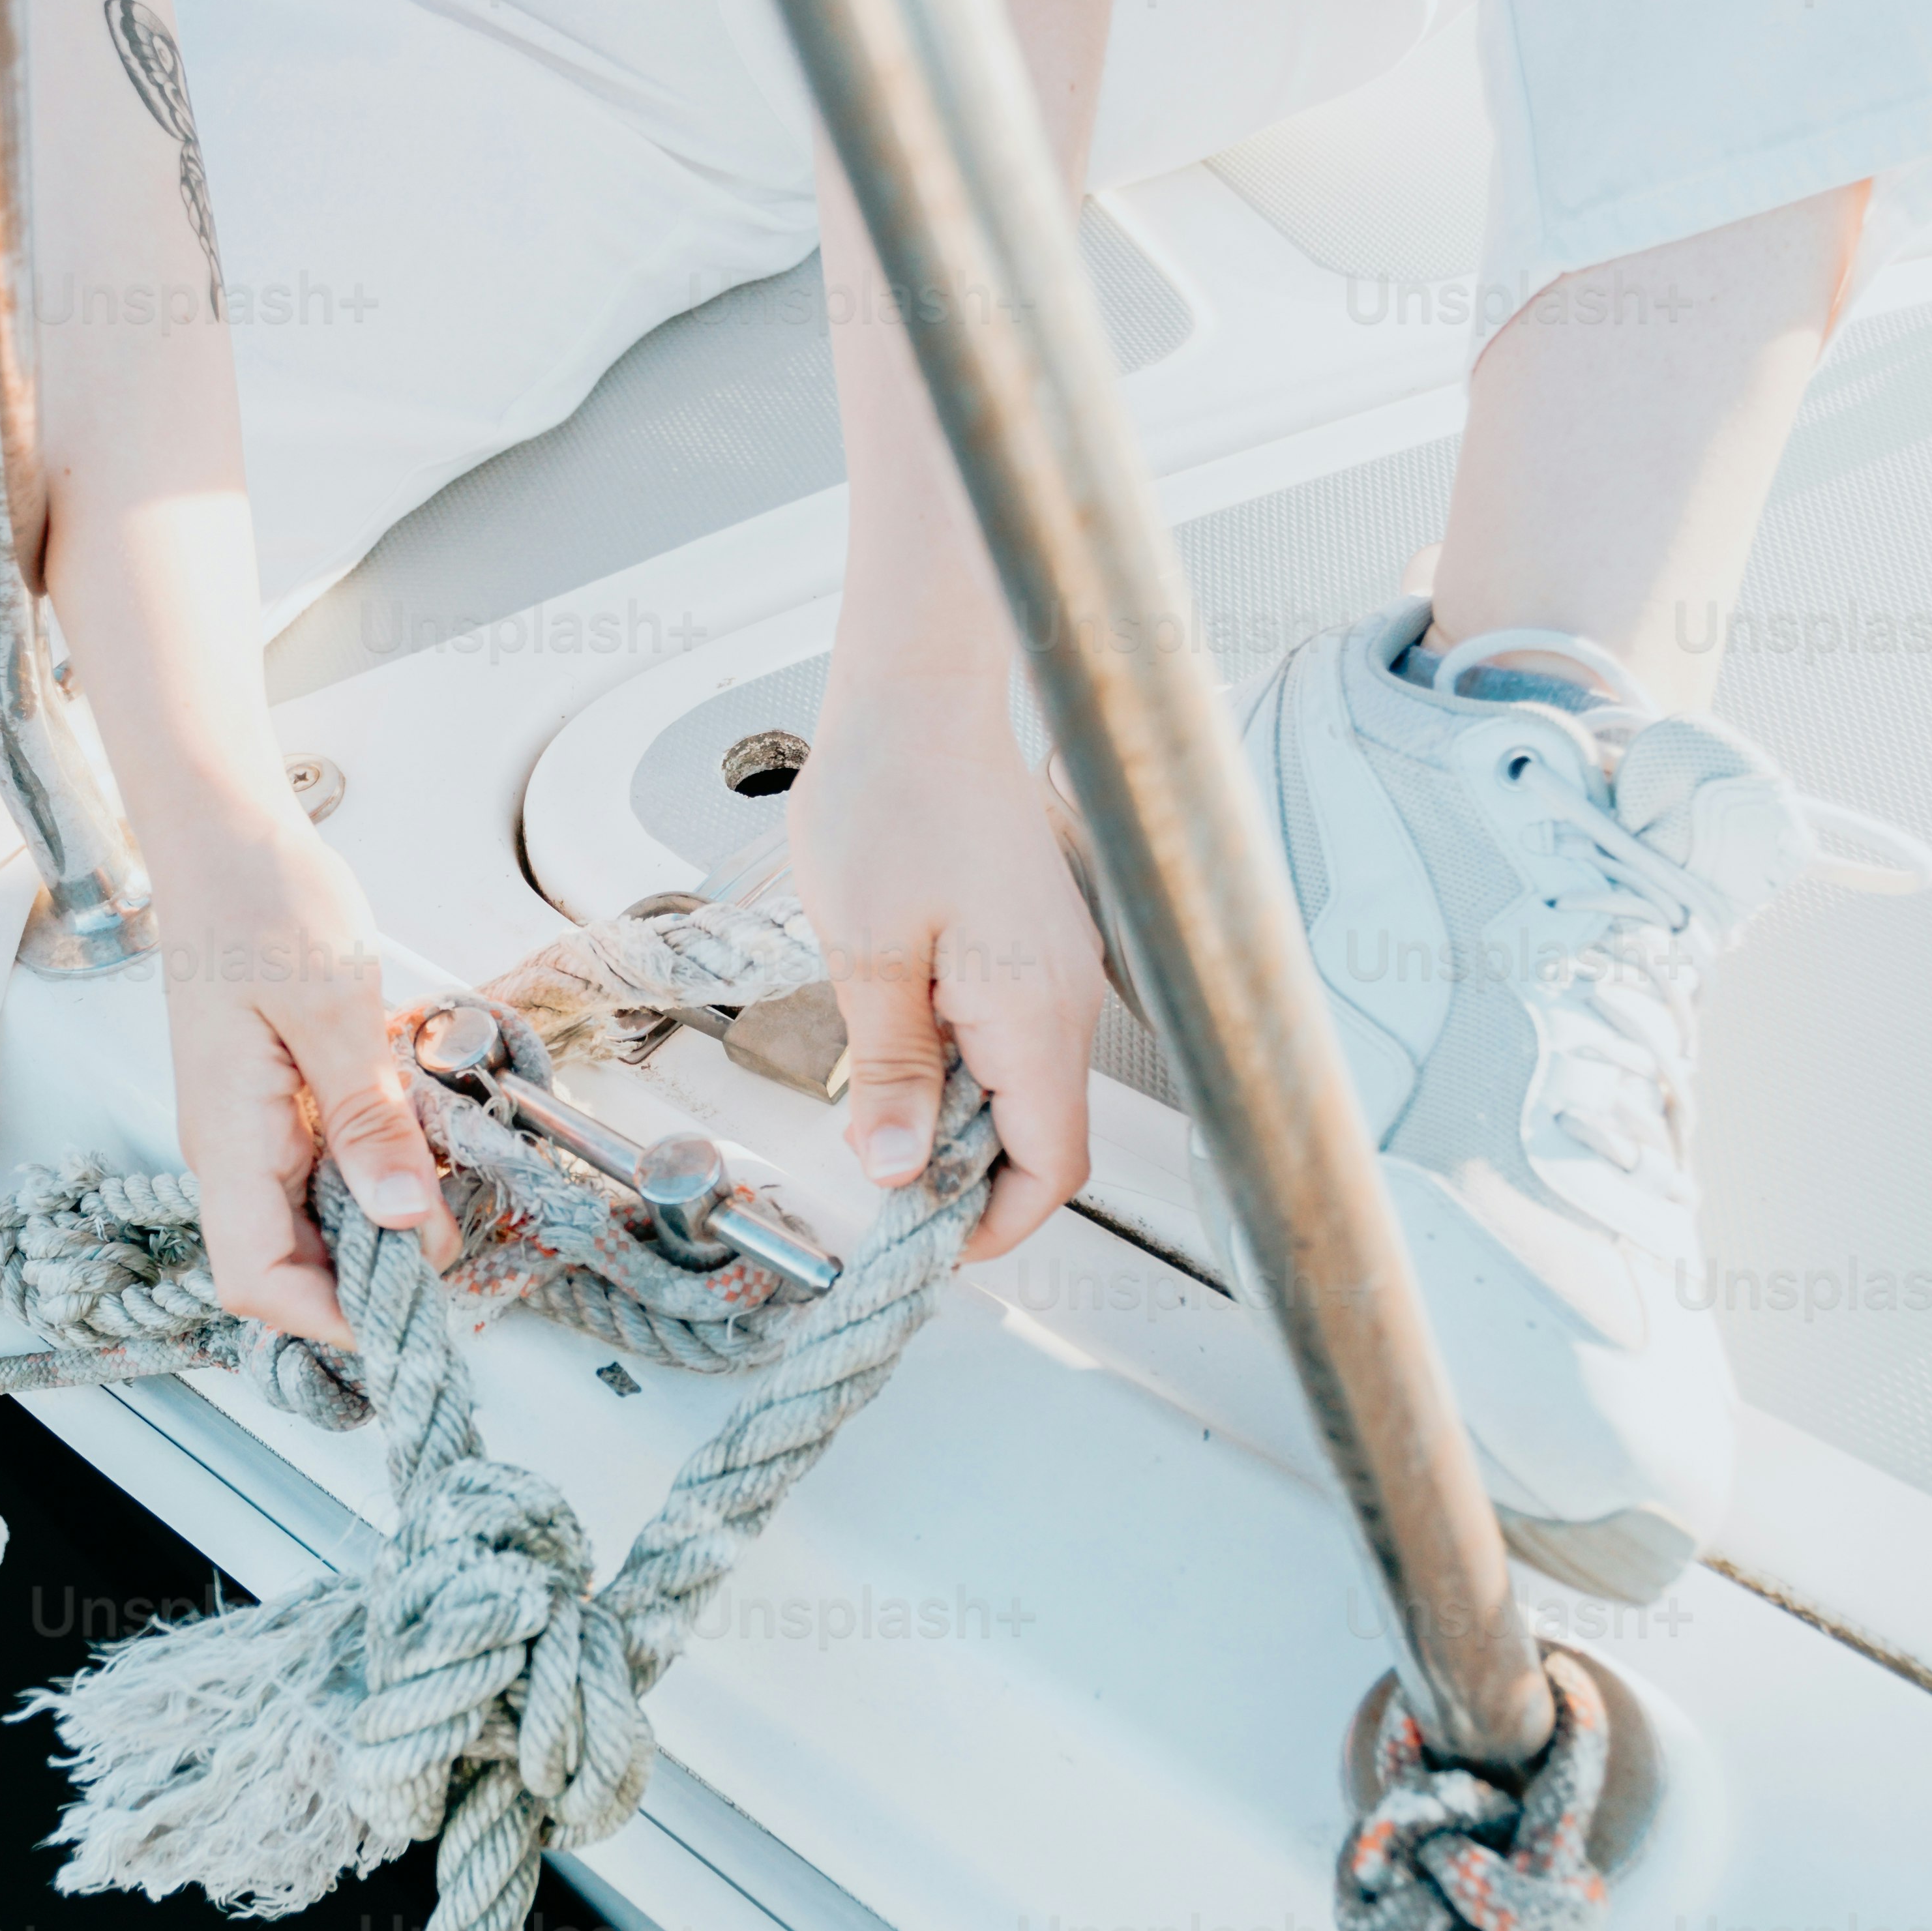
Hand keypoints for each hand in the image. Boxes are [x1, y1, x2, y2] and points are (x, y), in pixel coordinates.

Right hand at [150, 790, 454, 1345]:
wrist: (224, 833)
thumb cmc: (259, 898)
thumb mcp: (333, 1009)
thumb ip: (369, 1122)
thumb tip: (406, 1220)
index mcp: (227, 1137)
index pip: (259, 1279)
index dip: (333, 1319)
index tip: (415, 1315)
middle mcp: (229, 1148)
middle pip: (288, 1266)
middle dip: (370, 1283)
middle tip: (458, 1263)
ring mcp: (250, 1127)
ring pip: (309, 1224)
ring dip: (378, 1230)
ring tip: (451, 1206)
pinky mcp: (275, 1102)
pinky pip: (321, 1172)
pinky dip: (374, 1177)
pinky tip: (422, 1151)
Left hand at [785, 676, 1102, 1261]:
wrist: (921, 691)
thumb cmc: (891, 794)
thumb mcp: (865, 951)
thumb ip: (889, 1070)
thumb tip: (894, 1169)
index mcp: (1034, 1011)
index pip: (1053, 1167)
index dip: (994, 1224)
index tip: (922, 1239)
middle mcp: (1065, 996)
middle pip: (1039, 1136)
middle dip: (961, 1175)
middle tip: (872, 1175)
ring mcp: (1057, 967)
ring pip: (1021, 1087)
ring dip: (953, 1115)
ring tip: (871, 1106)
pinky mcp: (1035, 941)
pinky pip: (1010, 1034)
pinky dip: (958, 1062)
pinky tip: (895, 1038)